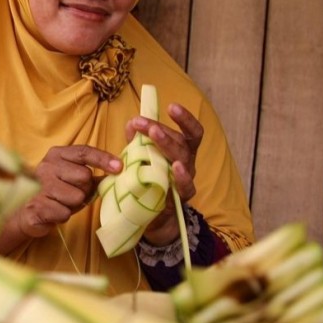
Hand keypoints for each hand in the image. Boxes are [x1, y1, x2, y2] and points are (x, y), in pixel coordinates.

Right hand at [15, 145, 122, 237]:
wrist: (27, 212)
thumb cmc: (55, 193)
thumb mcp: (74, 180)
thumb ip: (93, 175)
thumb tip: (118, 170)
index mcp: (56, 154)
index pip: (84, 152)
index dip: (102, 159)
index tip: (119, 167)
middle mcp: (46, 165)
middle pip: (84, 176)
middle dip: (84, 189)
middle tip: (71, 193)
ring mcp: (39, 185)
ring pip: (76, 196)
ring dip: (73, 204)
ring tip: (61, 203)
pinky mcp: (36, 205)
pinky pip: (65, 212)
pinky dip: (63, 215)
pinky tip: (53, 212)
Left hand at [125, 103, 202, 245]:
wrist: (152, 216)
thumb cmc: (148, 181)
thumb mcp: (142, 158)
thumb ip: (138, 142)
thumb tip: (131, 123)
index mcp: (182, 151)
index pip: (191, 132)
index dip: (185, 119)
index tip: (171, 105)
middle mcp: (188, 163)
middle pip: (182, 142)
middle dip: (161, 129)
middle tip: (141, 122)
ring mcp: (186, 180)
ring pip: (183, 159)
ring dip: (167, 144)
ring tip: (154, 132)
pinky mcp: (181, 198)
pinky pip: (186, 186)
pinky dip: (182, 176)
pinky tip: (175, 167)